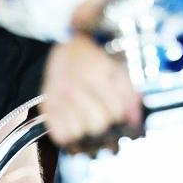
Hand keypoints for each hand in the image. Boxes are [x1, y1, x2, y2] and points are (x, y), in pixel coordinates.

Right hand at [41, 31, 140, 147]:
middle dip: (104, 121)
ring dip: (86, 128)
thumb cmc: (94, 60)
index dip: (119, 112)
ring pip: (79, 132)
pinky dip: (69, 133)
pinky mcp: (47, 106)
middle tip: (101, 110)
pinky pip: (61, 135)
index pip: (115, 111)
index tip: (116, 107)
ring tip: (86, 116)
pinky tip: (73, 121)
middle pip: (97, 124)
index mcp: (95, 75)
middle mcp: (75, 86)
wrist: (67, 48)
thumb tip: (135, 121)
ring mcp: (58, 97)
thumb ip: (128, 95)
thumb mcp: (116, 70)